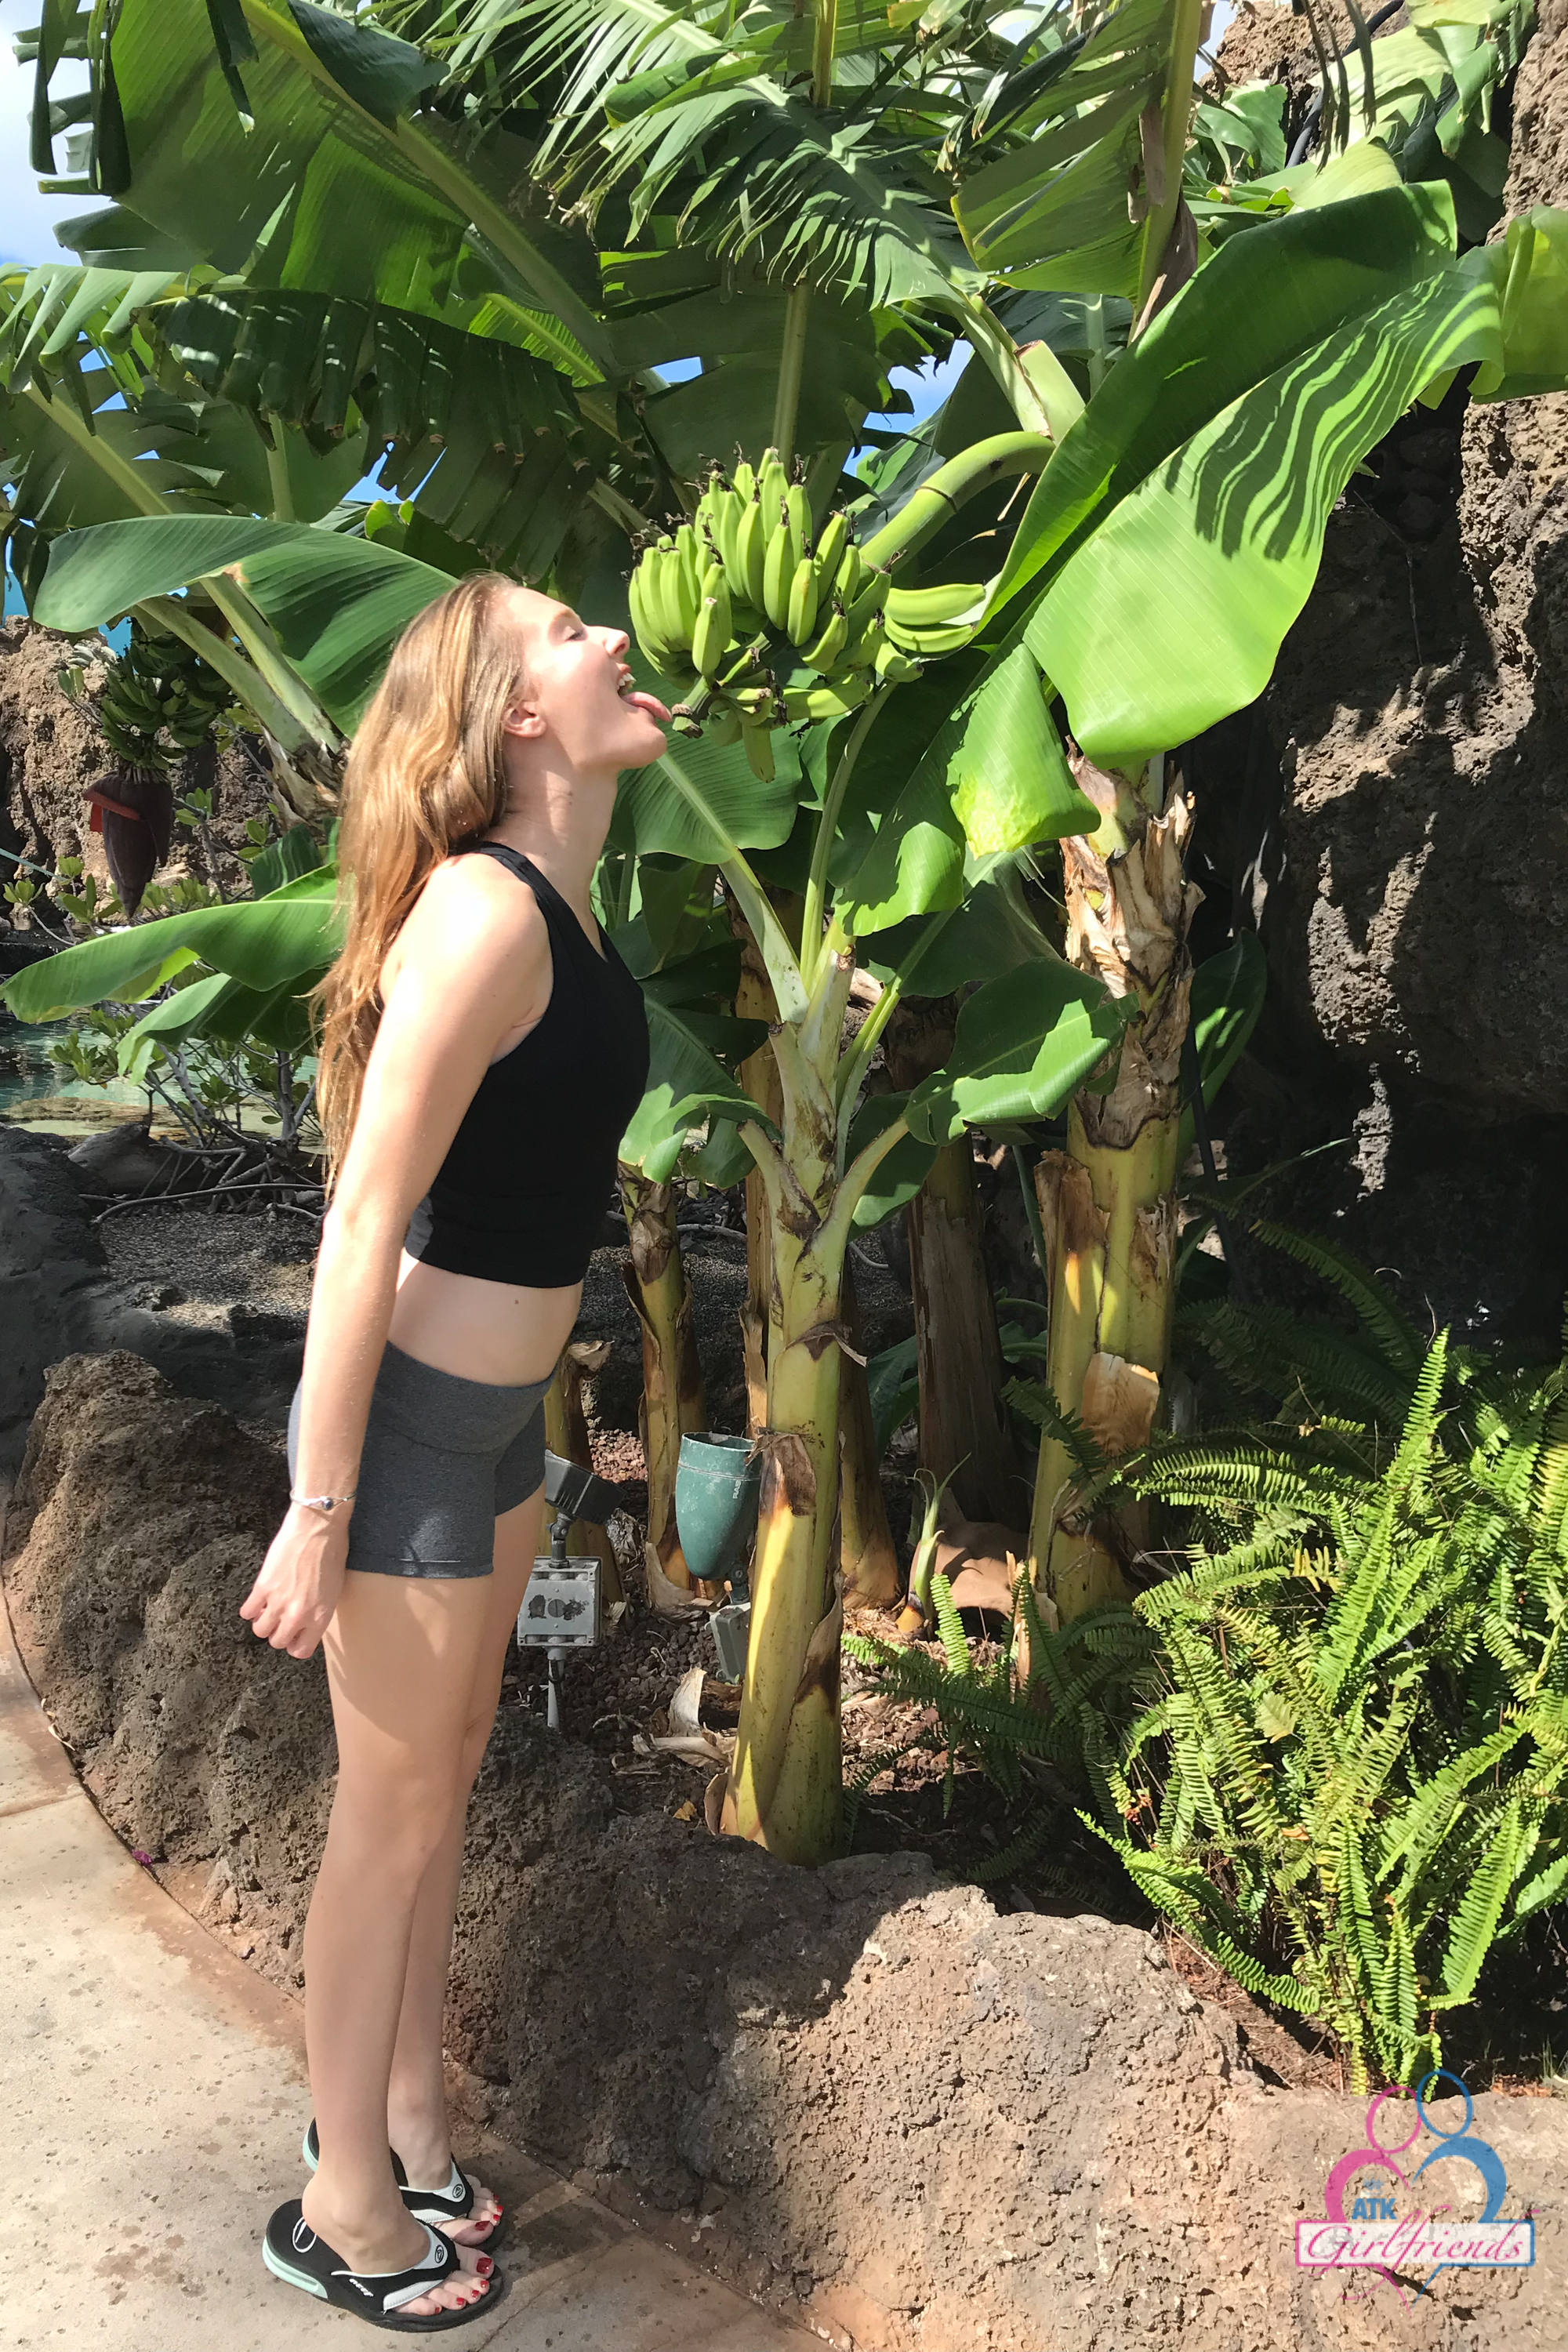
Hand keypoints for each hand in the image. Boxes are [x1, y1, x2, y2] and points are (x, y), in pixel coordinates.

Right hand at [240, 1503, 351, 1659]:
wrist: (318, 1526)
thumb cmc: (332, 1551)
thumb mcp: (334, 1589)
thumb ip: (318, 1610)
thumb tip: (306, 1621)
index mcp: (320, 1617)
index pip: (301, 1650)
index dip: (296, 1644)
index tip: (294, 1635)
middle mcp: (298, 1615)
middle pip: (278, 1642)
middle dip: (278, 1633)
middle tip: (280, 1620)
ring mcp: (278, 1602)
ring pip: (260, 1630)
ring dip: (262, 1622)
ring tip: (268, 1610)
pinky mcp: (262, 1587)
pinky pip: (247, 1611)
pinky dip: (250, 1609)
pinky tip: (257, 1600)